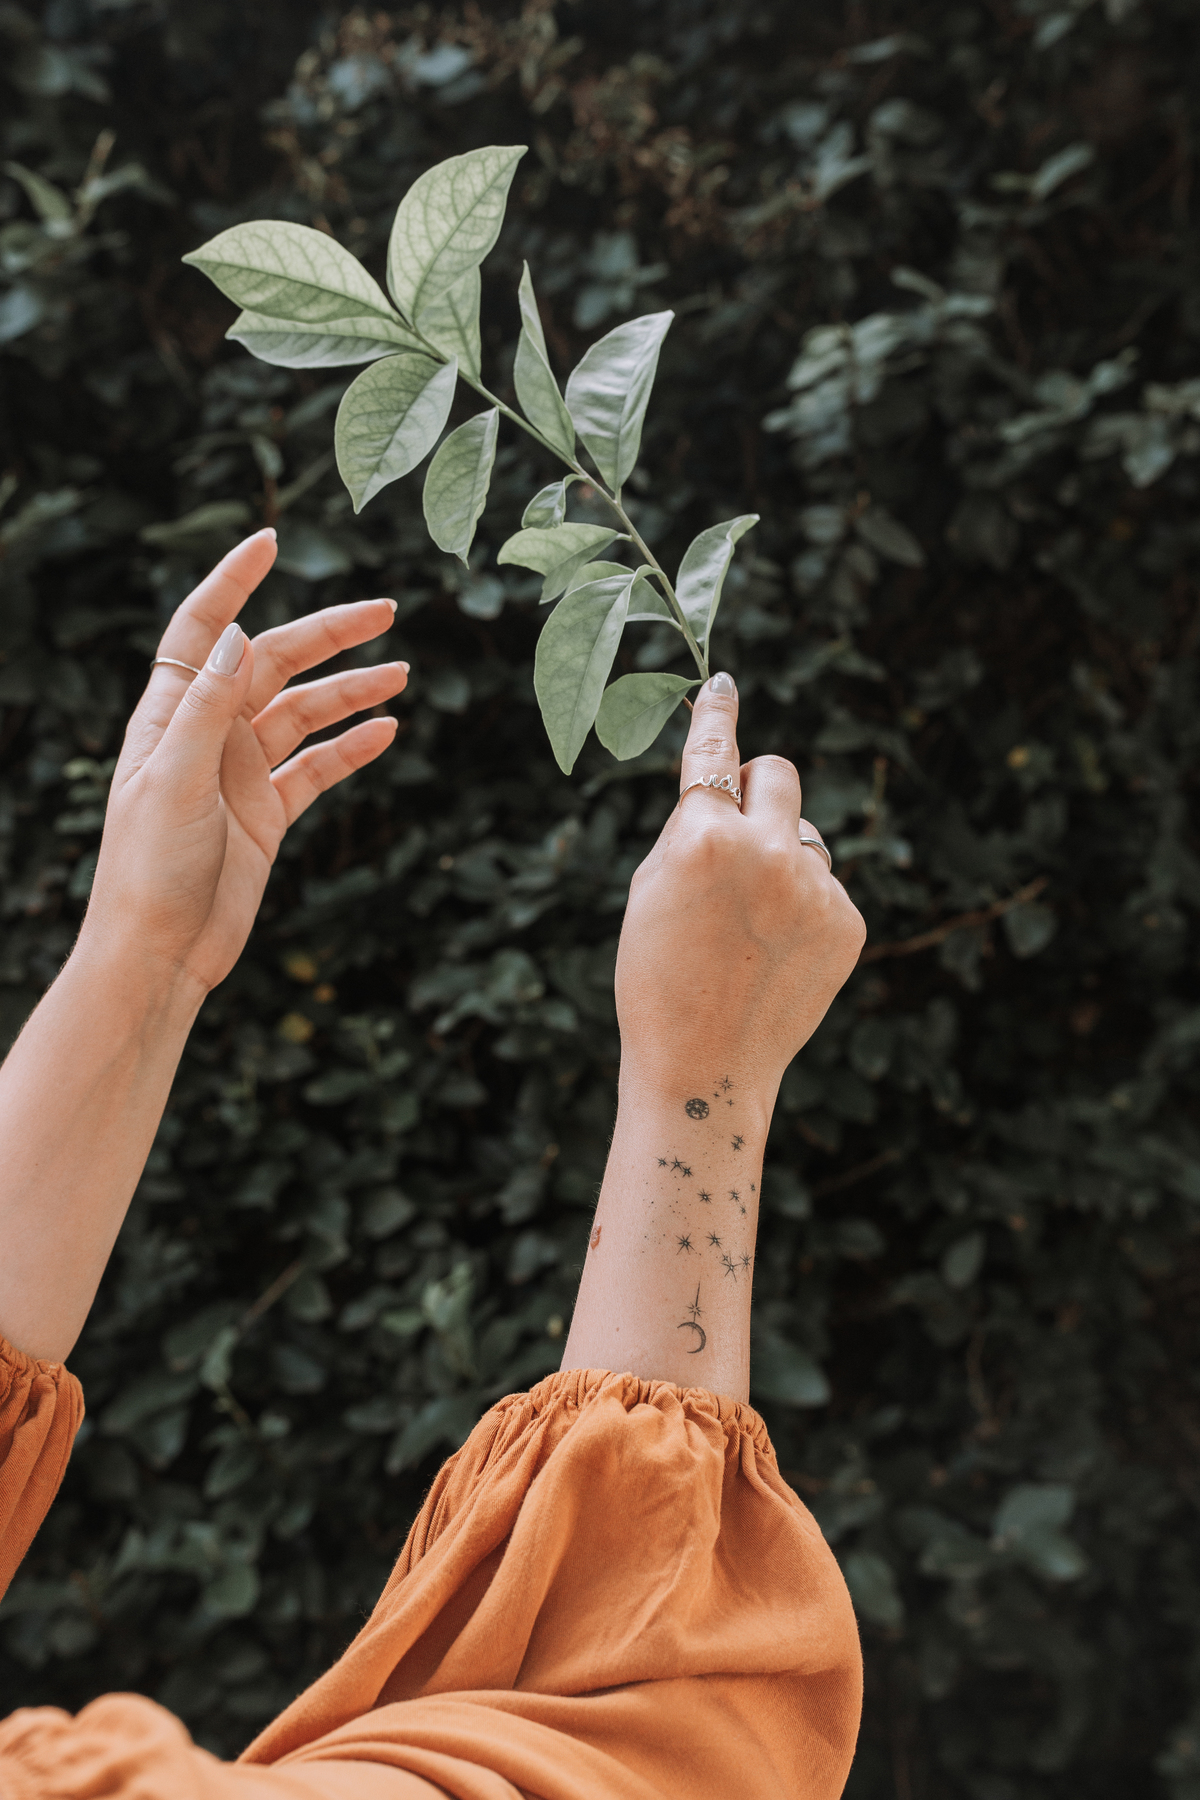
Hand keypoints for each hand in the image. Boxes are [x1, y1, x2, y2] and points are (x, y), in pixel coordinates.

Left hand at [81, 530, 406, 995]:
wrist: (161, 951)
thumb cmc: (148, 868)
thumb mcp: (173, 781)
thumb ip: (204, 708)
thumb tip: (237, 633)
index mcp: (171, 714)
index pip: (203, 628)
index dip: (233, 581)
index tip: (272, 541)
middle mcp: (207, 733)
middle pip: (273, 663)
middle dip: (329, 634)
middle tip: (387, 611)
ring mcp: (240, 772)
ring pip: (304, 713)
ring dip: (350, 691)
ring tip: (402, 674)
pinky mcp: (267, 814)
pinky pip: (317, 768)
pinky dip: (350, 748)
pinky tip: (386, 732)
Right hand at [614, 673, 864, 1121]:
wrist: (705, 1067)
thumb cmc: (657, 980)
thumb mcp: (651, 889)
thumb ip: (693, 830)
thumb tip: (732, 788)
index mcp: (703, 839)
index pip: (712, 754)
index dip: (715, 714)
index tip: (722, 685)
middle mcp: (767, 852)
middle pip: (779, 772)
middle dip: (757, 788)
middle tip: (735, 831)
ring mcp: (815, 888)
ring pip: (803, 836)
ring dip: (779, 858)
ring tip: (747, 925)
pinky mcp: (849, 922)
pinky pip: (824, 886)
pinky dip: (802, 906)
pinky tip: (775, 953)